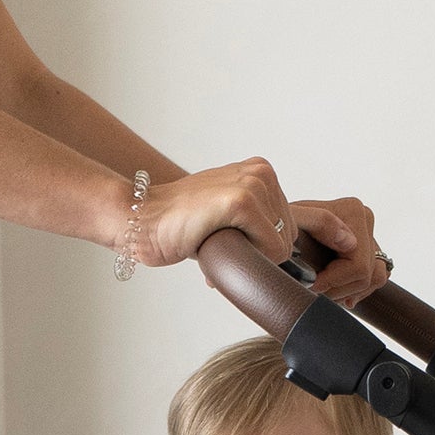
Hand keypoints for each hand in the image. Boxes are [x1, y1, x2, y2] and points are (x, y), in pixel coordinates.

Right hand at [140, 158, 293, 270]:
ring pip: (282, 246)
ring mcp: (253, 184)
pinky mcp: (243, 202)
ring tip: (218, 243)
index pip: (289, 227)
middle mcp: (261, 172)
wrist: (145, 220)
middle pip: (289, 237)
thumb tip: (285, 258)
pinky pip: (272, 250)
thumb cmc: (182, 225)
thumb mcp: (229, 216)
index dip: (262, 248)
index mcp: (261, 172)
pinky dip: (248, 262)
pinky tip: (218, 248)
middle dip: (259, 254)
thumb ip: (257, 226)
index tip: (231, 243)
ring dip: (250, 258)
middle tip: (223, 246)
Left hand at [289, 197, 388, 303]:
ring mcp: (370, 235)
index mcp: (353, 211)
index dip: (334, 282)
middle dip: (339, 289)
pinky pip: (378, 278)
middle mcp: (366, 219)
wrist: (277, 228)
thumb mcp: (294, 221)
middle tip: (315, 291)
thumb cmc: (281, 226)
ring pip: (374, 279)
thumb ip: (321, 223)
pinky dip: (359, 289)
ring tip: (326, 293)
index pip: (358, 265)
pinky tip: (340, 292)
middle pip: (366, 275)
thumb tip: (350, 243)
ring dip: (348, 291)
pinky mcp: (370, 250)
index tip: (313, 285)